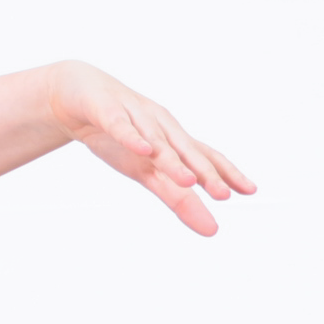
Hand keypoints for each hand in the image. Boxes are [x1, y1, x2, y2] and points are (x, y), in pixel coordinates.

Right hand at [44, 60, 256, 235]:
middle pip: (186, 150)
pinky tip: (142, 150)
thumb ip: (177, 198)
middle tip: (222, 195)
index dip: (227, 173)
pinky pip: (120, 125)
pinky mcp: (105, 110)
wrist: (73, 95)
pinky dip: (132, 138)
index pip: (204, 156)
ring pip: (156, 140)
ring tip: (187, 180)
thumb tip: (211, 229)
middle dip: (204, 172)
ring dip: (172, 160)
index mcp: (172, 140)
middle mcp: (160, 125)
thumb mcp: (145, 172)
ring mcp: (134, 116)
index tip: (249, 190)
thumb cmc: (117, 135)